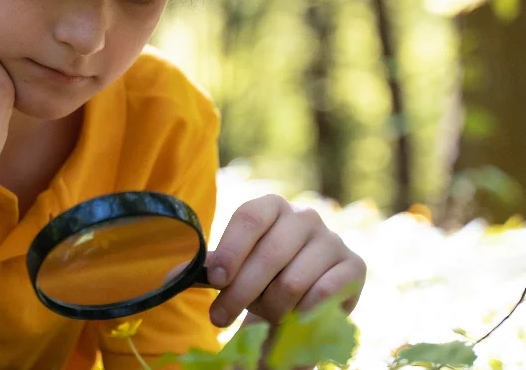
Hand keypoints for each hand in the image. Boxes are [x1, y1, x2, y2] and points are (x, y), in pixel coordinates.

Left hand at [204, 194, 365, 327]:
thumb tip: (170, 278)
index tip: (217, 279)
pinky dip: (301, 313)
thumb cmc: (263, 274)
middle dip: (240, 292)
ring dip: (271, 309)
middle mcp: (305, 216)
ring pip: (293, 281)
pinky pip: (323, 295)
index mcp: (272, 206)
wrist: (308, 292)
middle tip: (219, 318)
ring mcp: (332, 240)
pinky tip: (291, 318)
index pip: (249, 218)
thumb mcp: (235, 267)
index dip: (231, 249)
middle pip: (269, 254)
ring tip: (262, 316)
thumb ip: (208, 269)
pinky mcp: (354, 266)